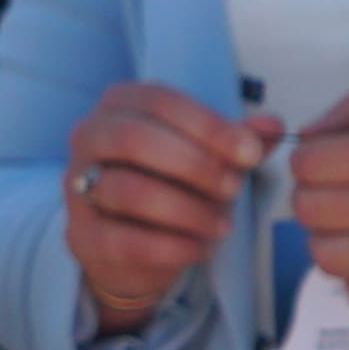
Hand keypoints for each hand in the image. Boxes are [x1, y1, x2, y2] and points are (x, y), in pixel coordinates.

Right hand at [62, 81, 270, 329]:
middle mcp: (89, 138)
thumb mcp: (211, 155)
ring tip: (222, 225)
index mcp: (120, 105)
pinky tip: (198, 248)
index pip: (160, 101)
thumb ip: (241, 139)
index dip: (209, 126)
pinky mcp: (82, 234)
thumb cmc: (174, 185)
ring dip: (187, 210)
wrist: (133, 245)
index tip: (252, 153)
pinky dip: (170, 246)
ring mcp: (77, 185)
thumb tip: (271, 125)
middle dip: (194, 164)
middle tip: (233, 188)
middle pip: (133, 138)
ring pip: (128, 189)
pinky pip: (123, 239)